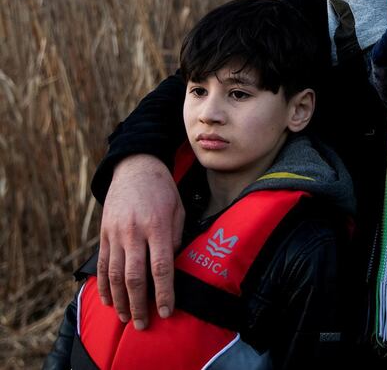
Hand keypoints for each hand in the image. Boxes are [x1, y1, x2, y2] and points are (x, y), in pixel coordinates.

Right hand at [97, 154, 183, 328]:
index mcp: (157, 225)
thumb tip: (171, 266)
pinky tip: (108, 299)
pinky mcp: (104, 233)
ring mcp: (115, 233)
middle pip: (134, 276)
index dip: (164, 292)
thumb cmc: (163, 189)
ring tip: (127, 317)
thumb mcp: (178, 209)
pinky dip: (104, 285)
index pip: (161, 266)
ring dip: (120, 300)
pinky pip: (103, 264)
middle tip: (145, 323)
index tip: (167, 311)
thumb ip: (176, 238)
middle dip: (140, 304)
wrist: (135, 167)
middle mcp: (134, 232)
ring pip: (115, 274)